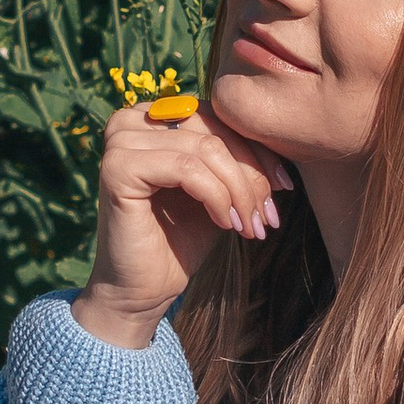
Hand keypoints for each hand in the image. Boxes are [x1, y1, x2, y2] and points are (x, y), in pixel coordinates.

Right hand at [73, 92, 295, 348]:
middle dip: (252, 174)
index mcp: (154, 116)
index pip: (219, 116)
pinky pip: (186, 168)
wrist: (143, 288)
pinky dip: (216, 198)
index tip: (286, 186)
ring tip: (250, 226)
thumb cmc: (181, 238)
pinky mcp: (118, 167)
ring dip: (239, 191)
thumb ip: (238, 157)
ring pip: (205, 150)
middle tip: (268, 216)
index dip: (258, 150)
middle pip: (214, 130)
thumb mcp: (220, 189)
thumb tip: (283, 139)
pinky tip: (225, 224)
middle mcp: (132, 119)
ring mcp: (120, 140)